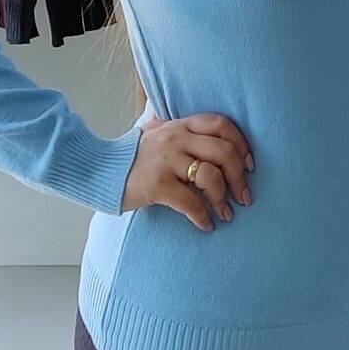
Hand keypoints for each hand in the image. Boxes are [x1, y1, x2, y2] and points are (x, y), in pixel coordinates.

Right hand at [121, 111, 253, 231]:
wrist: (98, 169)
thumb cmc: (132, 155)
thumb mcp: (156, 131)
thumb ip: (180, 127)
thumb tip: (208, 128)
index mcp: (180, 124)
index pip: (222, 124)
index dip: (242, 144)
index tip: (250, 165)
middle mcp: (176, 138)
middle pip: (224, 152)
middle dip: (240, 177)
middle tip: (245, 196)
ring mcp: (166, 161)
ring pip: (211, 176)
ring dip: (224, 199)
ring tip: (226, 213)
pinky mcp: (157, 185)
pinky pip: (190, 202)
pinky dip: (203, 216)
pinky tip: (205, 225)